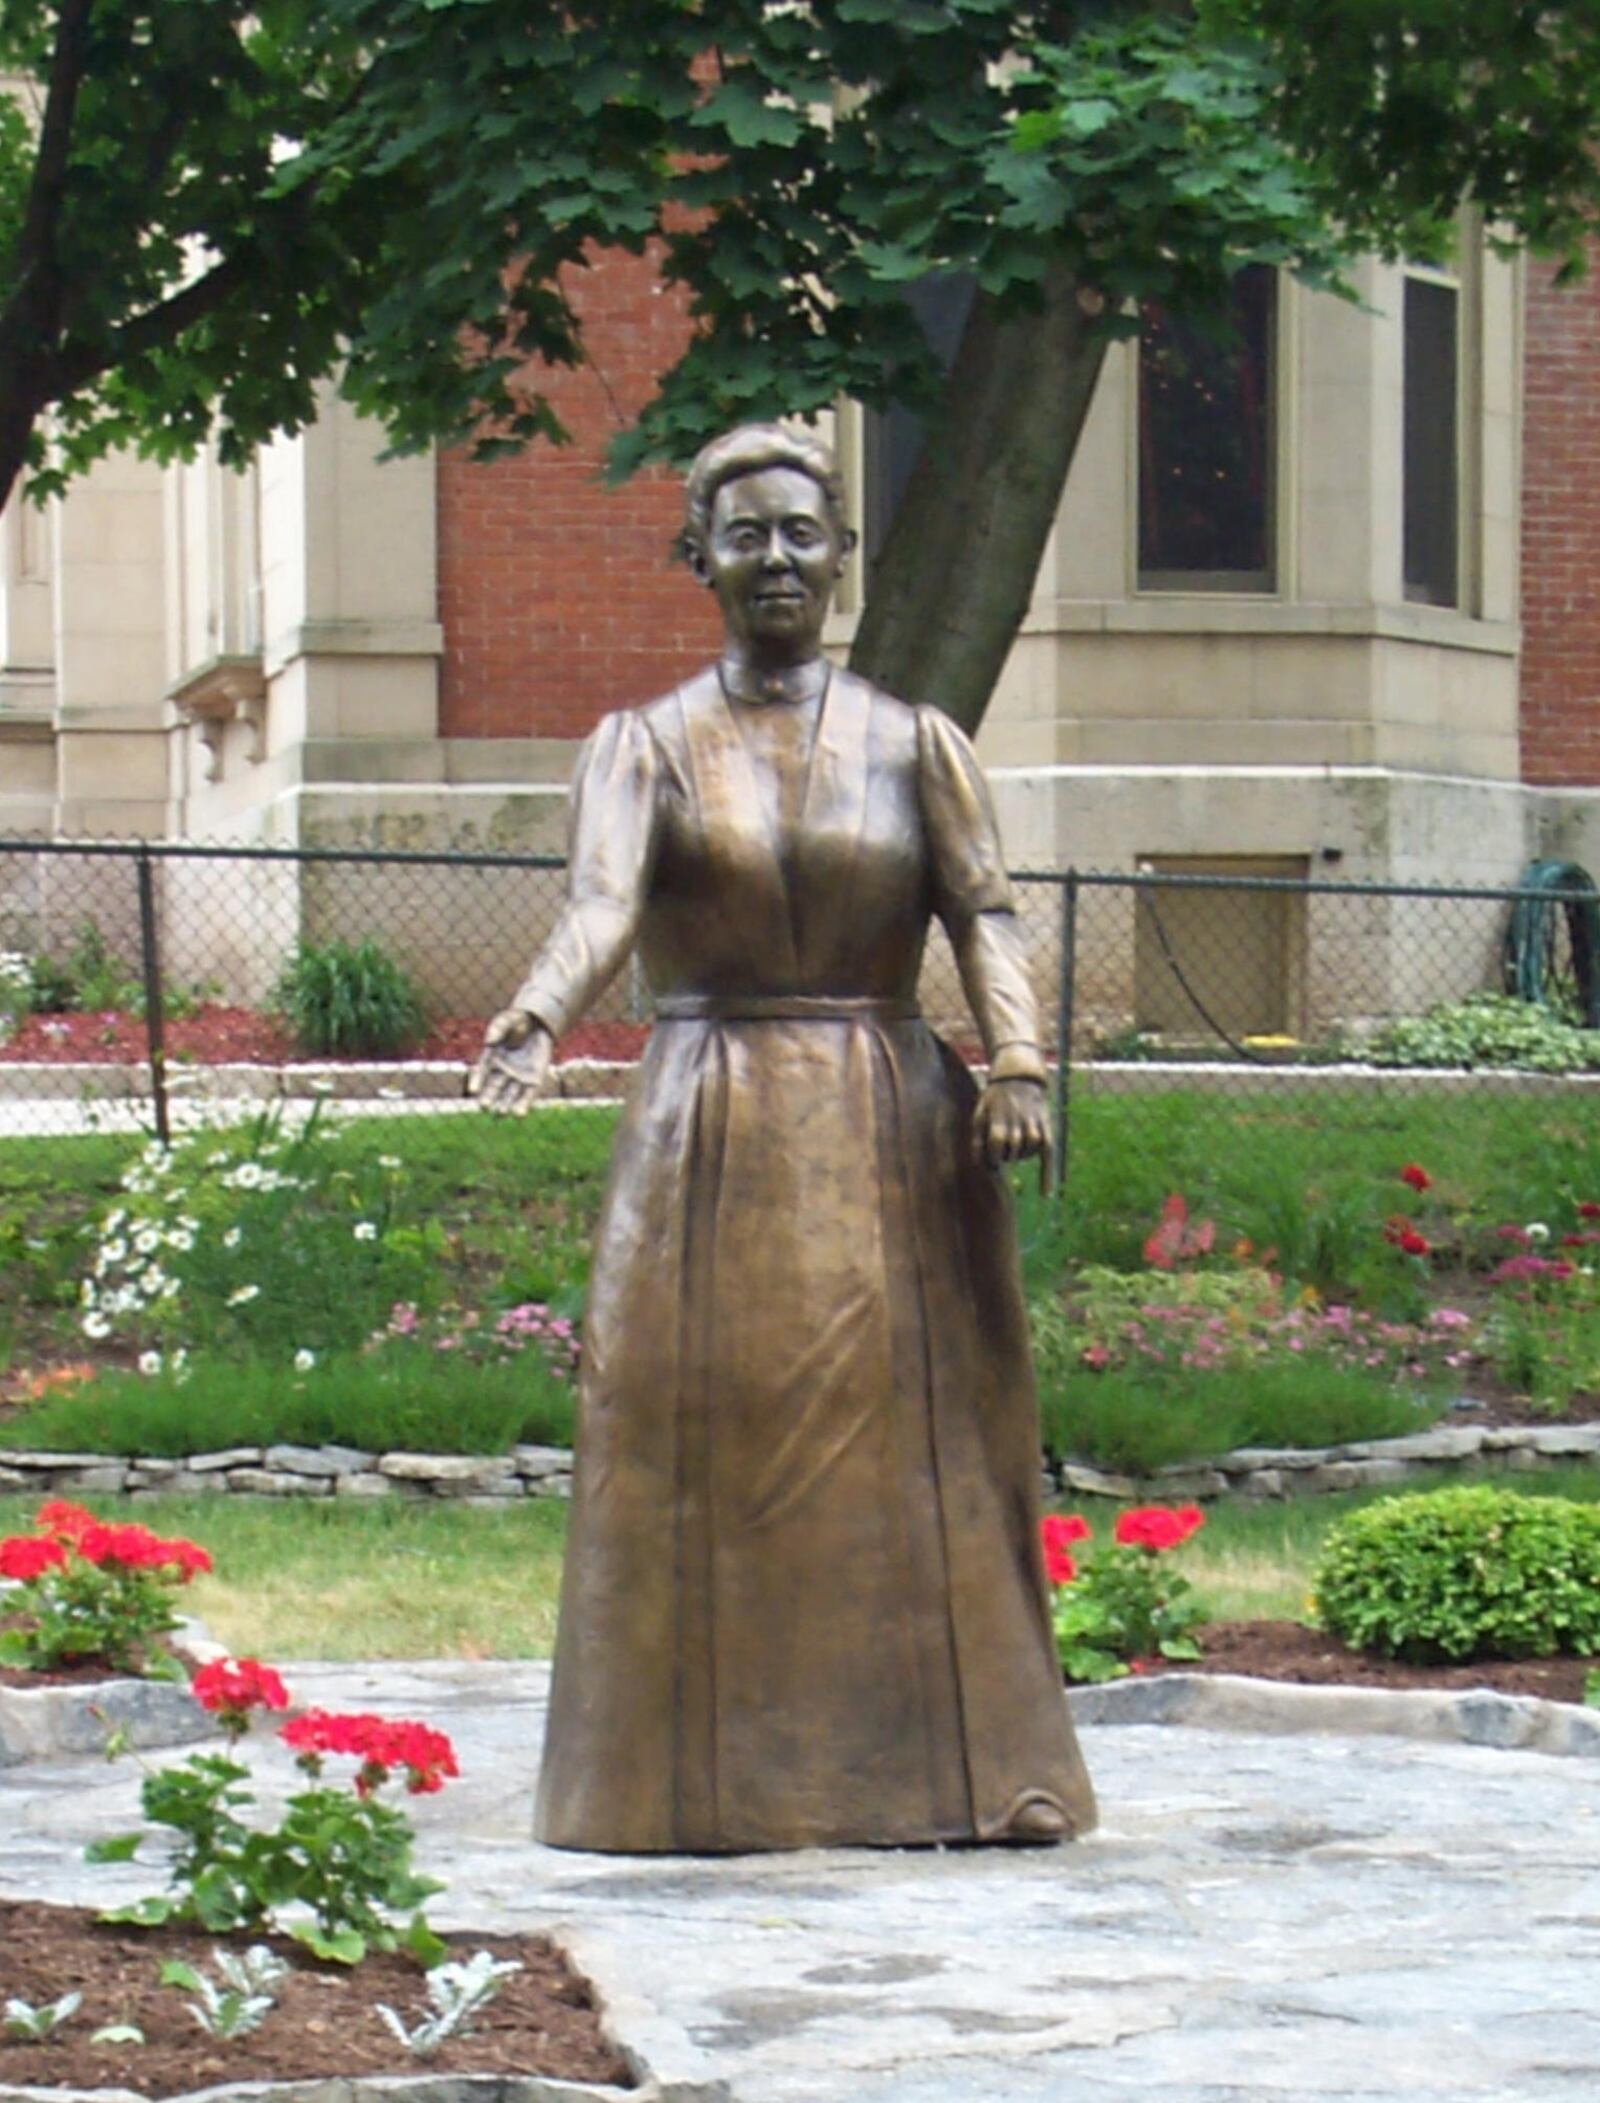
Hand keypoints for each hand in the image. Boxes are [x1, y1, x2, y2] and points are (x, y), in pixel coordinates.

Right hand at [467, 1010, 553, 1114]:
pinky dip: (523, 1104)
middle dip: (489, 1098)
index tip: (473, 1090)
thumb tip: (489, 1041)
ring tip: (502, 1113)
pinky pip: (528, 1095)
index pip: (482, 1073)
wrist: (539, 1024)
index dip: (477, 1081)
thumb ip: (498, 1028)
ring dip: (505, 1105)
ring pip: (509, 1095)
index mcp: (491, 1059)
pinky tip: (519, 1114)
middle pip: (493, 1088)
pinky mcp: (534, 1081)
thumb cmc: (518, 1021)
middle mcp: (502, 1072)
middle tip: (485, 1106)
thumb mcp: (508, 1020)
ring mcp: (518, 1078)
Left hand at [972, 1076, 1053, 1192]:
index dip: (991, 1158)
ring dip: (1020, 1153)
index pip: (995, 1152)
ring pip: (1028, 1154)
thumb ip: (977, 1139)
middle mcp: (1019, 1126)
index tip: (989, 1156)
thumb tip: (978, 1165)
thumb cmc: (994, 1100)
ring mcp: (1034, 1128)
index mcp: (1000, 1121)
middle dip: (1005, 1154)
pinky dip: (1046, 1175)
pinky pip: (1048, 1156)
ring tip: (1015, 1140)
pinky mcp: (1046, 1131)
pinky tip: (1045, 1193)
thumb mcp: (979, 1114)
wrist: (1019, 1079)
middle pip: (1012, 1155)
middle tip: (1002, 1142)